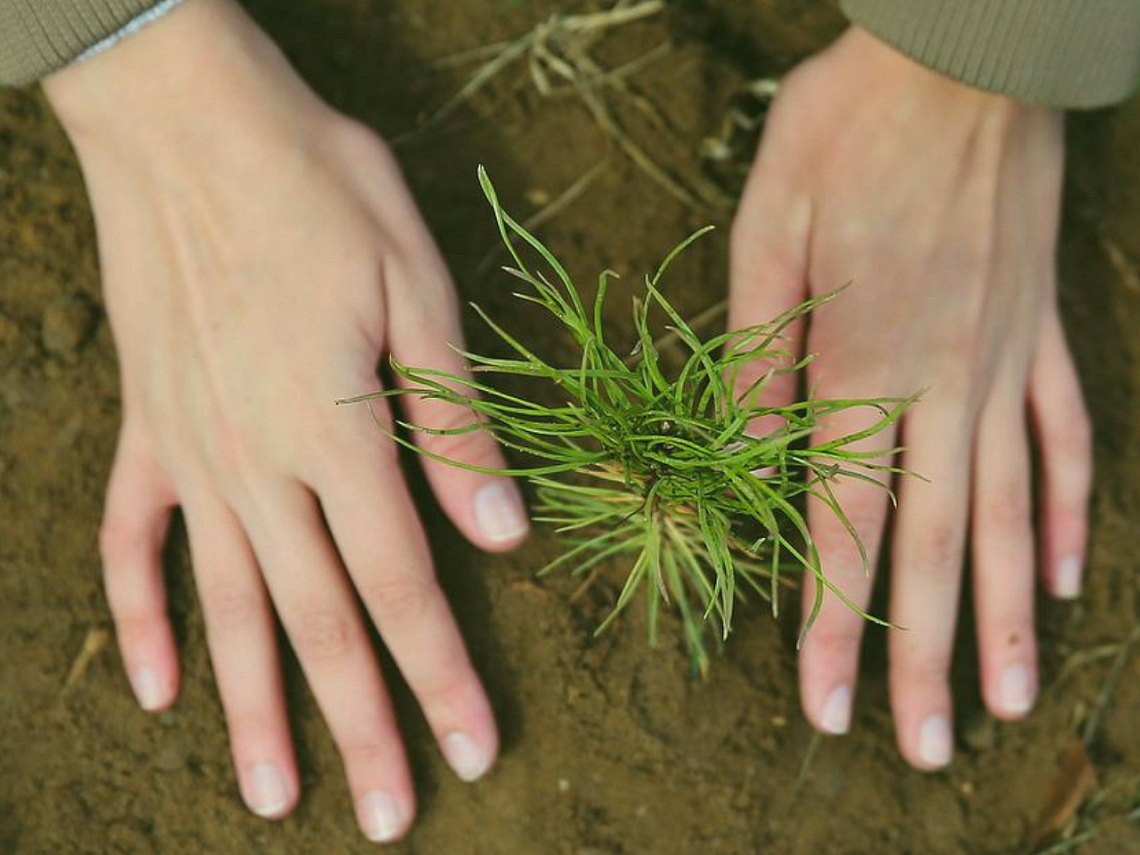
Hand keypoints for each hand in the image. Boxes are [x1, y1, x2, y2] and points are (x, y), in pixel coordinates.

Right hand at [45, 0, 528, 839]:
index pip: (406, 587)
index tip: (472, 751)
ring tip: (274, 796)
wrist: (188, 123)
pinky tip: (151, 684)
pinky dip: (141, 616)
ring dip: (250, 709)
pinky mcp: (144, 429)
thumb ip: (455, 422)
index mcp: (339, 437)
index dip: (442, 676)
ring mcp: (190, 456)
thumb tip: (505, 530)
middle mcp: (259, 467)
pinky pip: (131, 543)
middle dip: (361, 726)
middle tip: (385, 817)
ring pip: (226, 610)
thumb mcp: (415, 287)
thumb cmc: (317, 189)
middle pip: (318, 625)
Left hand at [729, 26, 1090, 768]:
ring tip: (1007, 698)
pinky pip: (1064, 434)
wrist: (966, 47)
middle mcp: (939, 383)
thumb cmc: (849, 126)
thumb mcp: (764, 229)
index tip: (829, 708)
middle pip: (932, 547)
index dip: (830, 625)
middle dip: (921, 658)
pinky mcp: (1044, 330)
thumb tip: (739, 455)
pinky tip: (1067, 574)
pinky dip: (1067, 510)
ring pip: (1007, 513)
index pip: (840, 525)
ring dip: (1006, 614)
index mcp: (856, 364)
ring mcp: (1004, 361)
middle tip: (924, 751)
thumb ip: (755, 355)